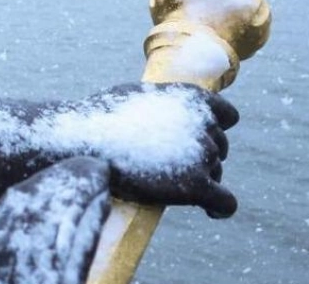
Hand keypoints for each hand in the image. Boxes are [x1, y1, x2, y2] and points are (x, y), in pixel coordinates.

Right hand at [52, 83, 237, 217]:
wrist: (81, 138)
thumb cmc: (100, 117)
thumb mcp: (137, 96)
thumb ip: (163, 105)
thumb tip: (169, 116)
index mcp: (193, 97)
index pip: (227, 117)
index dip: (212, 130)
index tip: (194, 140)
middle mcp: (203, 124)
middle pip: (219, 148)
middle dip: (198, 156)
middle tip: (165, 166)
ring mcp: (201, 154)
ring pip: (216, 173)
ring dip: (198, 178)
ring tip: (163, 182)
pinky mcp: (195, 184)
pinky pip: (224, 203)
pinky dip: (220, 208)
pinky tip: (210, 211)